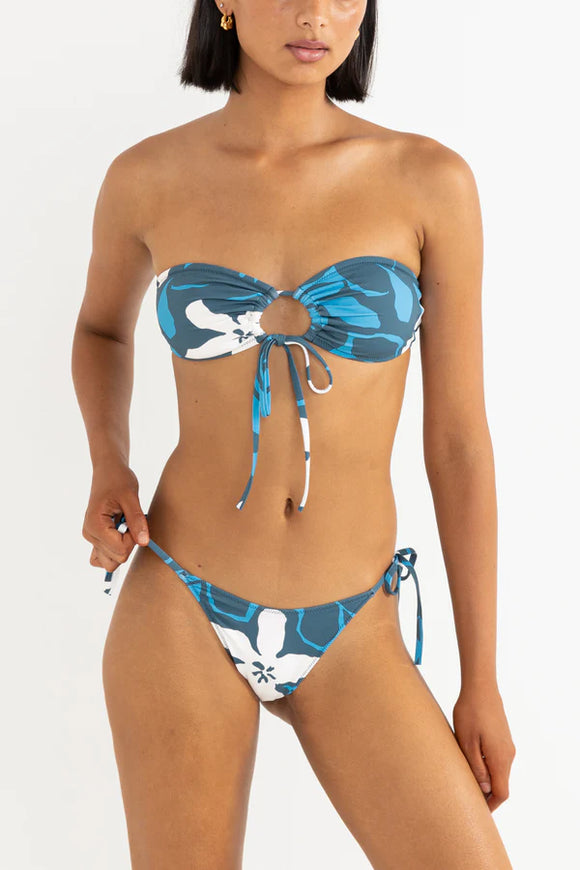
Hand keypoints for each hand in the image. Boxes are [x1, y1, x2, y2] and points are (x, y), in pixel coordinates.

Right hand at [82, 459, 149, 575]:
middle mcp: (89, 534)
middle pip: (115, 559)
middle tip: (130, 523)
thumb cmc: (118, 479)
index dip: (133, 539)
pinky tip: (121, 534)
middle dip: (129, 544)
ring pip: (109, 562)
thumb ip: (137, 520)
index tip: (135, 521)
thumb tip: (144, 543)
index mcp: (95, 525)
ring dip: (122, 548)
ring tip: (125, 527)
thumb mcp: (131, 497)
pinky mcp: (95, 537)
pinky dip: (115, 550)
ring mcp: (91, 537)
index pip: (119, 550)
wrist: (108, 470)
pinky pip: (103, 557)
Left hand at [452, 683, 515, 812]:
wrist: (481, 687)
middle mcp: (508, 755)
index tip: (476, 809)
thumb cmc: (470, 713)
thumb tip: (483, 789)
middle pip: (501, 784)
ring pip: (499, 771)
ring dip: (485, 779)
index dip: (490, 805)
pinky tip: (470, 761)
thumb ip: (476, 767)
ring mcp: (507, 745)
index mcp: (500, 758)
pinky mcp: (503, 738)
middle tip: (466, 797)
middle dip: (486, 794)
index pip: (501, 792)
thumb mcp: (467, 742)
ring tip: (465, 779)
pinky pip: (497, 760)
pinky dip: (487, 767)